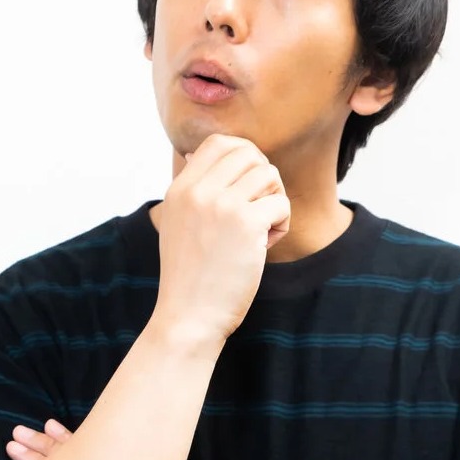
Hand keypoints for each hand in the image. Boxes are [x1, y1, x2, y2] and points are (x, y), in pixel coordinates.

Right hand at [153, 133, 290, 342]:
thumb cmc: (190, 276)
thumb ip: (191, 190)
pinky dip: (282, 224)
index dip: (243, 155)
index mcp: (180, 189)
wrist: (189, 317)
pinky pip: (281, 204)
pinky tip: (266, 244)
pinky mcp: (246, 224)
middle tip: (260, 207)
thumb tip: (197, 152)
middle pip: (248, 153)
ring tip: (264, 228)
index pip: (218, 143)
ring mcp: (222, 205)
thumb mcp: (177, 223)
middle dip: (264, 177)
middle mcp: (198, 191)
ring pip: (269, 175)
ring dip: (275, 200)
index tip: (249, 183)